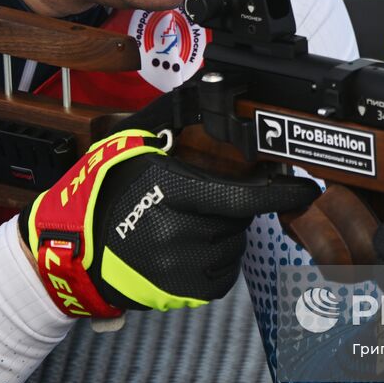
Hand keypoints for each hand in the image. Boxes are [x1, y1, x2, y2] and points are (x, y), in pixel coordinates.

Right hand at [20, 129, 318, 317]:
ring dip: (220, 234)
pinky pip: (222, 271)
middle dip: (230, 208)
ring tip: (181, 227)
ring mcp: (186, 269)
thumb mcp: (138, 149)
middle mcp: (182, 234)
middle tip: (196, 203)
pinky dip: (213, 258)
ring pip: (233, 245)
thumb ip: (177, 125)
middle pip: (239, 219)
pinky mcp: (188, 293)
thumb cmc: (108, 194)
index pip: (245, 197)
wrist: (76, 252)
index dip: (281, 192)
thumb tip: (213, 89)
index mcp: (174, 194)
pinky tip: (184, 249)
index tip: (307, 188)